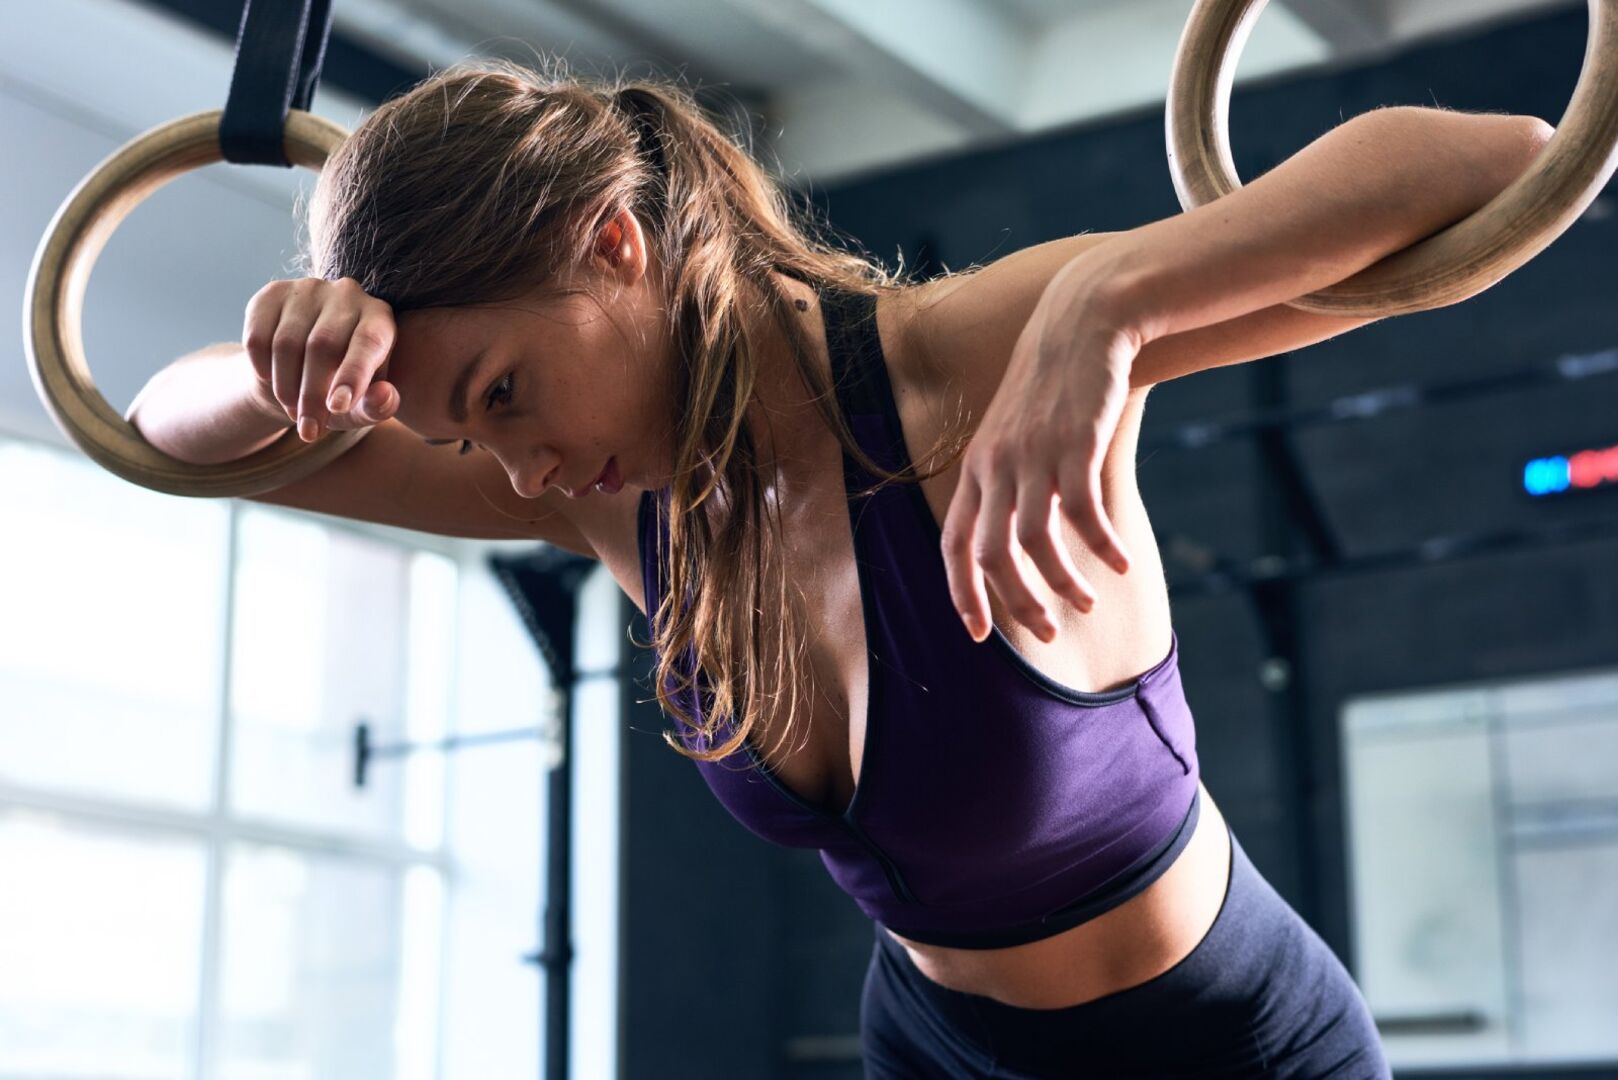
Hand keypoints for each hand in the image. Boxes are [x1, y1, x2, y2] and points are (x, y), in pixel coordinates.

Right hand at [242, 277, 398, 440]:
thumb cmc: (345, 390)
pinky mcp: (273, 293)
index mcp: (380, 318)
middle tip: (309, 430)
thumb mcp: (364, 405)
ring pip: (287, 343)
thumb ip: (379, 406)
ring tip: (293, 410)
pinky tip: (272, 381)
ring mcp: (308, 289)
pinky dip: (261, 368)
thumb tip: (384, 396)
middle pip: (324, 345)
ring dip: (285, 387)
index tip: (337, 408)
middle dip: (313, 396)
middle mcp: (348, 294)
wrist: (302, 370)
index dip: (353, 375)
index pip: (368, 342)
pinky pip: (258, 335)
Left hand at [940, 258, 1140, 643]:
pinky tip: (1121, 565)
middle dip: (1017, 604)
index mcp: (976, 470)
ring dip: (1062, 583)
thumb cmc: (1054, 387)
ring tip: (1089, 602)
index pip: (955, 545)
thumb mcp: (1015, 434)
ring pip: (1035, 542)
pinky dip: (1101, 547)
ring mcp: (1032, 455)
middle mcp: (995, 467)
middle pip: (992, 555)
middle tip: (1049, 632)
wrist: (1082, 320)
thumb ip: (1010, 483)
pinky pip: (1082, 514)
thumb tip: (1020, 545)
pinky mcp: (1073, 444)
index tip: (979, 634)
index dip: (963, 594)